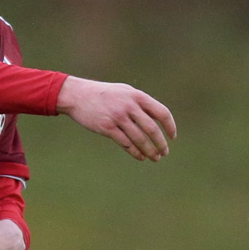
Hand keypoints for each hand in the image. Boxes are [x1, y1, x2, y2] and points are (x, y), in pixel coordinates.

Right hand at [56, 76, 175, 161]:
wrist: (76, 95)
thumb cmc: (102, 94)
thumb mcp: (124, 91)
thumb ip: (140, 102)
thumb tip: (158, 117)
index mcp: (136, 96)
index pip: (161, 113)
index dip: (170, 126)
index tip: (172, 137)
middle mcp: (128, 106)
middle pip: (152, 129)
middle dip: (161, 144)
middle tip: (164, 153)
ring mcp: (117, 117)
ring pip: (139, 139)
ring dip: (149, 151)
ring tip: (154, 158)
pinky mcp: (106, 127)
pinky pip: (126, 144)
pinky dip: (135, 152)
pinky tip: (140, 157)